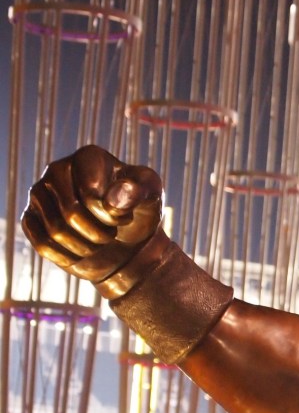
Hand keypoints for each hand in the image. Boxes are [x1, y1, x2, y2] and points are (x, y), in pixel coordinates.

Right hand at [21, 145, 162, 283]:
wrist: (127, 242)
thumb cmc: (139, 213)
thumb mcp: (152, 197)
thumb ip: (140, 190)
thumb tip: (114, 197)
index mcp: (88, 157)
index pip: (92, 194)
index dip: (113, 216)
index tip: (125, 216)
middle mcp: (57, 169)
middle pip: (72, 214)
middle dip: (99, 233)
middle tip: (112, 233)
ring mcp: (40, 194)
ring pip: (56, 231)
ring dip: (86, 246)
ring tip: (98, 240)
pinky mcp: (31, 219)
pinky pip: (43, 245)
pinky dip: (69, 255)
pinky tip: (81, 249)